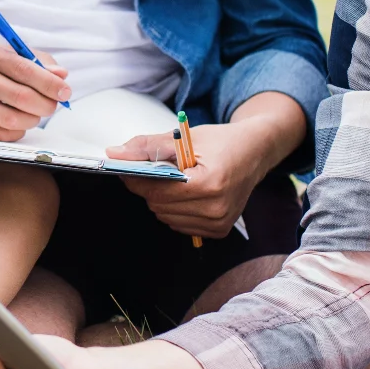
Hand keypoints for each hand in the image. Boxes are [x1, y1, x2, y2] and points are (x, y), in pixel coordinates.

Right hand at [0, 40, 69, 139]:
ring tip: (34, 114)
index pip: (26, 69)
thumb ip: (37, 62)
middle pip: (22, 97)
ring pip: (13, 120)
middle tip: (52, 106)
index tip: (65, 92)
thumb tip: (61, 75)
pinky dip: (17, 132)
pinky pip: (1, 134)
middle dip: (46, 105)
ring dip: (32, 120)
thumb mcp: (6, 55)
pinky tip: (17, 123)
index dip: (50, 84)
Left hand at [111, 118, 282, 238]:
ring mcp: (219, 223)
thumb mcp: (184, 138)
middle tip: (153, 171)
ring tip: (175, 181)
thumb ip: (148, 146)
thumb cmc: (221, 142)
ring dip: (162, 200)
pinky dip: (175, 210)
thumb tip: (114, 153)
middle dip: (150, 188)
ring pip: (166, 217)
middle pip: (159, 206)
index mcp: (210, 183)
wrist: (255, 152)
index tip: (127, 169)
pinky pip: (180, 225)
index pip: (157, 190)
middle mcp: (217, 208)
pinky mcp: (219, 230)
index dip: (137, 179)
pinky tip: (186, 194)